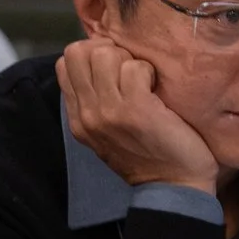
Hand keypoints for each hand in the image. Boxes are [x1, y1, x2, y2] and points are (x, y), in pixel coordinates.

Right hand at [58, 40, 217, 192]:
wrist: (174, 188)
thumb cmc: (150, 156)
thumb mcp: (109, 132)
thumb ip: (97, 103)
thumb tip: (101, 63)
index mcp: (78, 118)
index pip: (64, 64)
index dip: (91, 54)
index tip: (116, 67)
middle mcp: (87, 114)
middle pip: (78, 52)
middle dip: (108, 51)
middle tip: (130, 70)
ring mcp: (109, 111)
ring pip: (104, 54)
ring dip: (130, 60)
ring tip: (145, 81)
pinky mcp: (136, 110)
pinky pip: (135, 68)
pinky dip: (149, 71)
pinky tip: (158, 90)